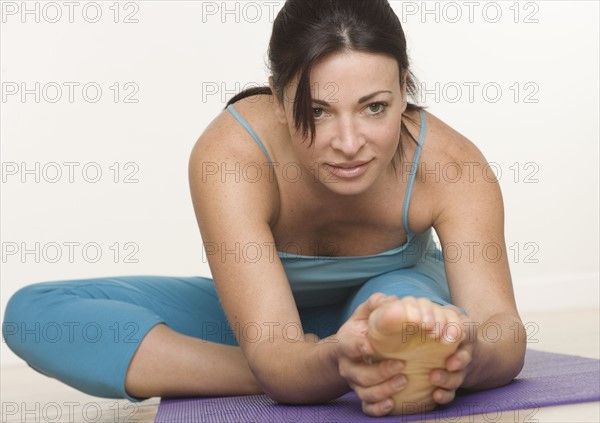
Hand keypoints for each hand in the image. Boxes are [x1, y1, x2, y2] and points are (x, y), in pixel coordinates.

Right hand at [334, 293, 407, 416]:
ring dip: (384, 390)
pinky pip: (367, 408)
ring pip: (365, 394)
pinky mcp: (363, 396)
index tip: (371, 345)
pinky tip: (392, 403)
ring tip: (404, 381)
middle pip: (359, 375)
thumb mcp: (364, 314)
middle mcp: (348, 366)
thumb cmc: (361, 330)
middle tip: (401, 365)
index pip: (347, 346)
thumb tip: (390, 300)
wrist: (348, 353)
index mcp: (346, 343)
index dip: (357, 347)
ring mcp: (355, 383)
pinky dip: (379, 408)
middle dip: (380, 373)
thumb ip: (375, 304)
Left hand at [429, 309, 476, 403]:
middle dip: (459, 361)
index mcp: (458, 332)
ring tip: (434, 377)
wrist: (459, 350)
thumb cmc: (441, 328)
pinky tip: (435, 395)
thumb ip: (428, 310)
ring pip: (456, 377)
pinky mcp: (450, 384)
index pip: (463, 331)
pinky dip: (445, 395)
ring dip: (447, 378)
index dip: (456, 334)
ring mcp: (457, 370)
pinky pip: (450, 393)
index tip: (447, 338)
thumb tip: (395, 303)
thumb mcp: (442, 316)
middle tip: (449, 363)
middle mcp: (461, 351)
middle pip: (464, 358)